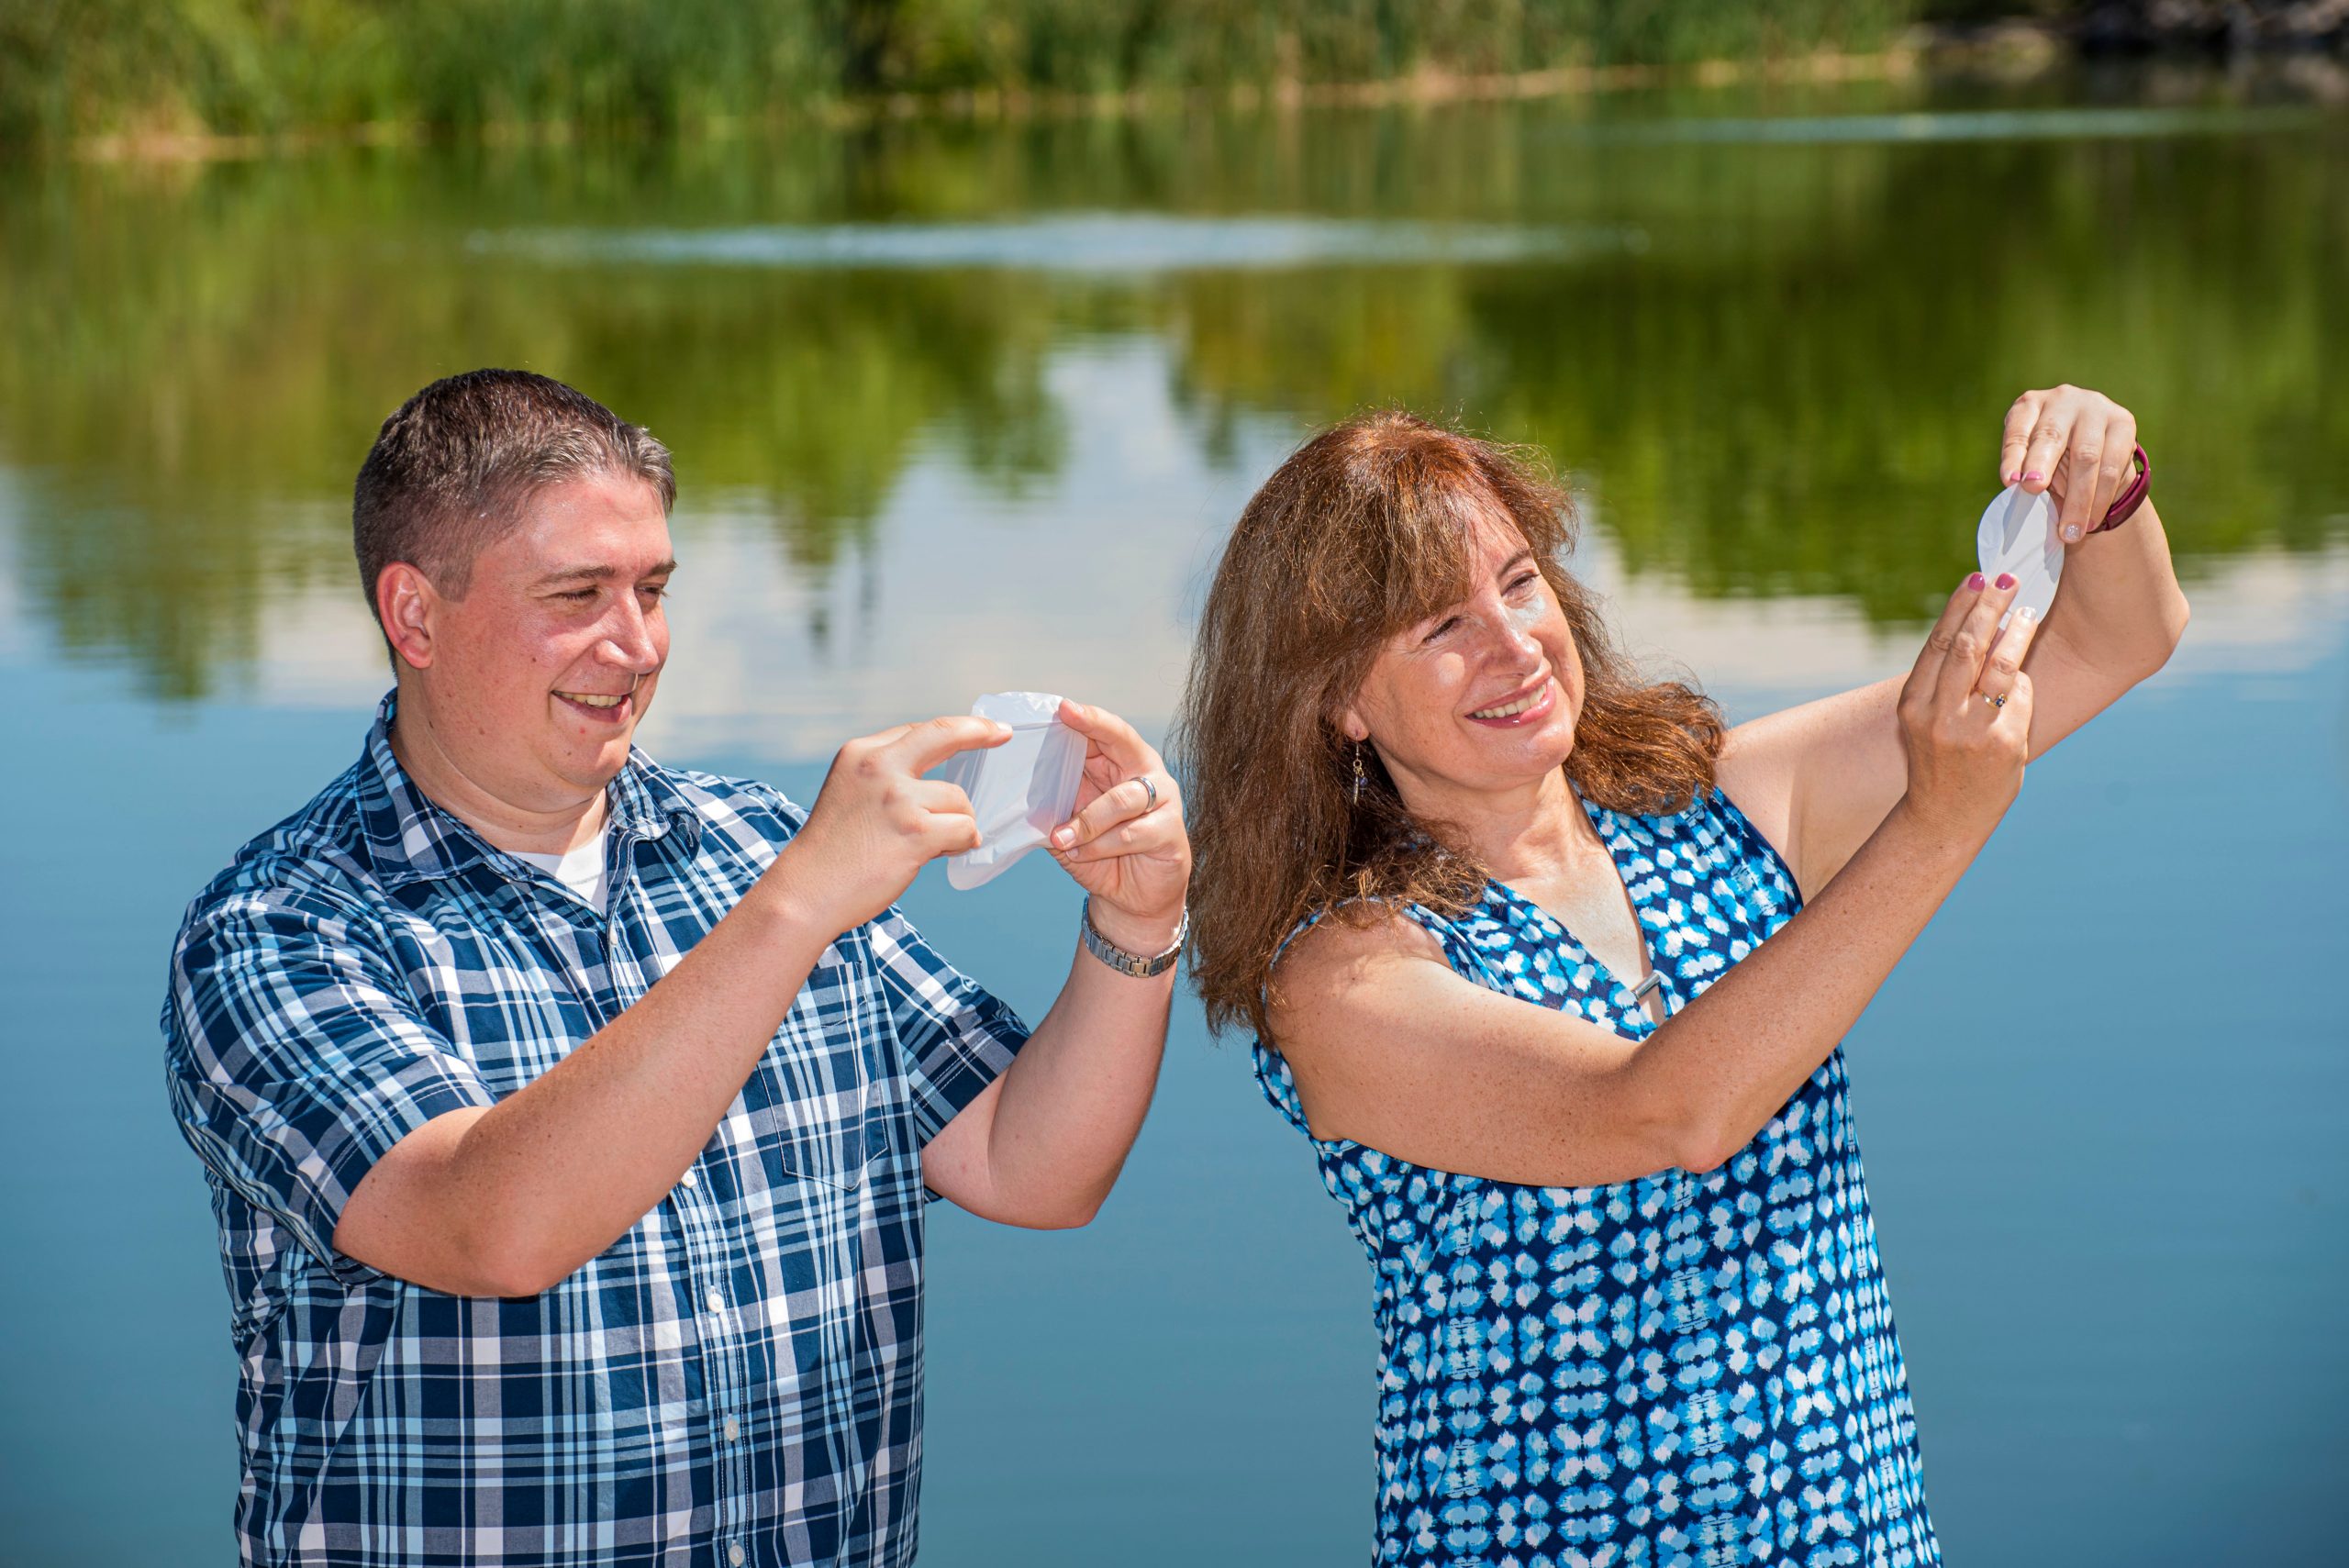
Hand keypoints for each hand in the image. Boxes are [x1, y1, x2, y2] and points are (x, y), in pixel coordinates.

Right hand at [770, 715, 1010, 936]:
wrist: (806, 894)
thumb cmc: (831, 854)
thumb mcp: (849, 794)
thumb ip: (886, 777)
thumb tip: (938, 783)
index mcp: (860, 754)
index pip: (917, 732)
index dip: (952, 730)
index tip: (979, 728)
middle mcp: (878, 767)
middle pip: (944, 734)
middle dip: (978, 731)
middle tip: (1000, 734)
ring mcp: (898, 799)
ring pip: (959, 799)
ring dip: (958, 822)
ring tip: (935, 845)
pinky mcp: (916, 832)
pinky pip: (965, 829)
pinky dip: (963, 843)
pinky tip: (944, 853)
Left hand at [1044, 700, 1190, 950]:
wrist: (1132, 898)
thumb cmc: (1101, 853)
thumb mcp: (1070, 824)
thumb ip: (1054, 803)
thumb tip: (1017, 791)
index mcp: (1121, 765)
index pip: (1104, 733)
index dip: (1085, 718)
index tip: (1061, 707)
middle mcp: (1146, 774)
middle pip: (1124, 741)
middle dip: (1095, 727)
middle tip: (1067, 716)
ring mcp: (1164, 801)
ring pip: (1121, 799)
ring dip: (1086, 820)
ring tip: (1061, 836)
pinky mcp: (1171, 832)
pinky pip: (1130, 833)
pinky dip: (1099, 845)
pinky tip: (1080, 853)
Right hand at [1893, 573, 2042, 842]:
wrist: (1944, 818)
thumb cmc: (1939, 762)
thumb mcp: (1926, 720)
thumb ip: (1946, 682)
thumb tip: (1982, 629)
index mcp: (1913, 704)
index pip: (1937, 643)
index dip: (1959, 606)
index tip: (1977, 578)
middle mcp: (1936, 715)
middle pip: (1966, 646)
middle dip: (1989, 607)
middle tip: (2007, 580)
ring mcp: (1970, 731)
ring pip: (1998, 665)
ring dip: (2017, 631)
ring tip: (2028, 610)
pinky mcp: (2002, 744)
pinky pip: (2020, 698)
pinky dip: (2023, 679)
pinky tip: (2024, 666)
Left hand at [1999, 384, 2139, 545]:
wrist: (2093, 453)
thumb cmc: (2050, 460)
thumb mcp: (2030, 463)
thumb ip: (2024, 473)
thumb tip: (2019, 492)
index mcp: (2030, 405)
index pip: (2018, 431)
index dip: (2013, 457)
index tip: (2009, 482)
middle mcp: (2062, 400)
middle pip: (2051, 436)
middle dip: (2042, 467)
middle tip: (2033, 491)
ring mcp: (2095, 407)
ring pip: (2087, 456)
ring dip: (2078, 499)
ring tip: (2069, 532)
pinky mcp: (2123, 422)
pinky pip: (2112, 466)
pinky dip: (2101, 498)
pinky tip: (2092, 521)